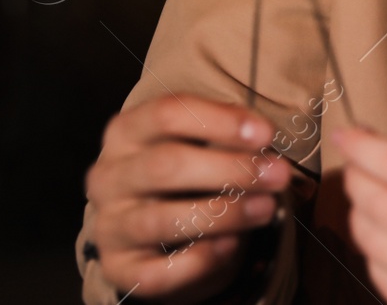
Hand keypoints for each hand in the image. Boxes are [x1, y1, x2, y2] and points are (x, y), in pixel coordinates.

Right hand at [85, 95, 292, 302]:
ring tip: (267, 207)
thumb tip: (264, 139)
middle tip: (279, 173)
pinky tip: (230, 245)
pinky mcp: (119, 269)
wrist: (150, 230)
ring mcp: (109, 225)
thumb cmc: (183, 173)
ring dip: (224, 214)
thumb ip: (224, 136)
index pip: (166, 114)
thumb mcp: (197, 142)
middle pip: (166, 164)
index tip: (266, 133)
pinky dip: (199, 260)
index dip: (220, 121)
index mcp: (125, 131)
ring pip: (162, 220)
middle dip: (231, 168)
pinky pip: (157, 272)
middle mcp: (108, 176)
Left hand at [334, 128, 386, 304]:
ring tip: (363, 202)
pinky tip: (380, 238)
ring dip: (358, 217)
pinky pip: (384, 280)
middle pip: (383, 207)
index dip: (365, 149)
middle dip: (357, 182)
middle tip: (353, 168)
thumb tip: (369, 150)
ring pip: (375, 246)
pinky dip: (372, 255)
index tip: (345, 135)